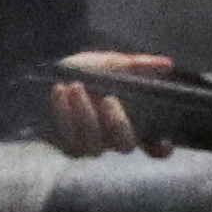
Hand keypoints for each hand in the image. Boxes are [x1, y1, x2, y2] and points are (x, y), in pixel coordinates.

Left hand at [43, 50, 179, 159]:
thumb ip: (137, 66)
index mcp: (131, 121)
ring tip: (75, 87)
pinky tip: (59, 92)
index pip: (155, 146)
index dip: (161, 147)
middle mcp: (113, 138)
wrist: (44, 78)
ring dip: (85, 114)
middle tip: (108, 98)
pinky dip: (64, 114)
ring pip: (95, 144)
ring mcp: (91, 145)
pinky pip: (68, 139)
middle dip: (118, 122)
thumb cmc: (84, 72)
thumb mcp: (111, 64)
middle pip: (125, 145)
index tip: (164, 139)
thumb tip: (167, 64)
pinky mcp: (67, 147)